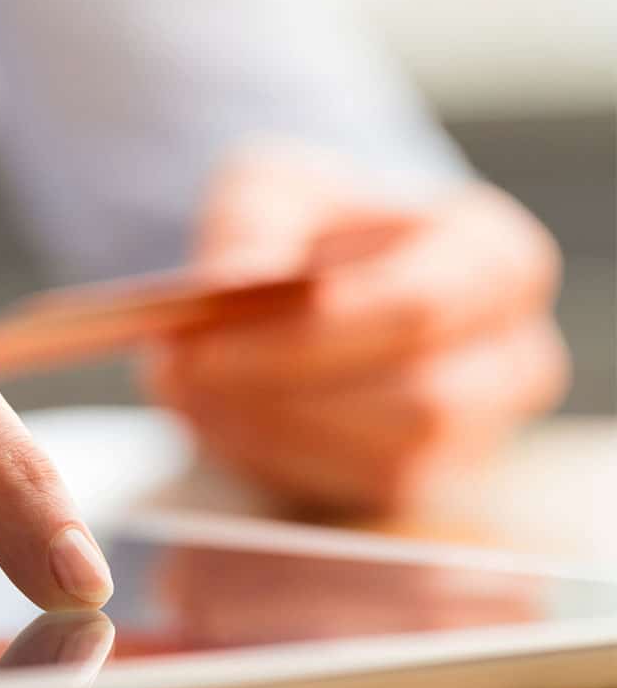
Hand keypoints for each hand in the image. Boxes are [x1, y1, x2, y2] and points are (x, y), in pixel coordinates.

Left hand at [145, 154, 569, 515]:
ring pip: (389, 462)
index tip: (200, 349)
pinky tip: (220, 423)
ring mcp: (482, 431)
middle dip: (281, 399)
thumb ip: (250, 226)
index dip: (305, 338)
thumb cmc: (307, 228)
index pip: (416, 308)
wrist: (319, 283)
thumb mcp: (269, 192)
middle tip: (176, 378)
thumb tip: (230, 284)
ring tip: (186, 393)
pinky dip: (278, 464)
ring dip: (271, 436)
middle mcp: (511, 354)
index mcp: (493, 258)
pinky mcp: (435, 483)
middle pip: (414, 403)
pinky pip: (361, 496)